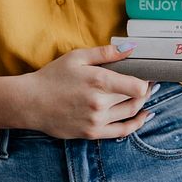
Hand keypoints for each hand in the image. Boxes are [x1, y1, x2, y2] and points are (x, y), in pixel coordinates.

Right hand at [20, 45, 153, 139]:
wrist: (30, 102)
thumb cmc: (53, 76)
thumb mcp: (78, 57)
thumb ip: (106, 53)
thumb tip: (132, 48)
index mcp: (99, 81)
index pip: (137, 86)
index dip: (146, 80)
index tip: (148, 74)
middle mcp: (100, 103)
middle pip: (136, 99)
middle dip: (146, 90)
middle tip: (150, 83)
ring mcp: (96, 120)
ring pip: (130, 113)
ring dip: (142, 105)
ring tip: (146, 95)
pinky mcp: (91, 133)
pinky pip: (122, 131)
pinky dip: (136, 124)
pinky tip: (144, 116)